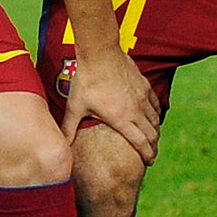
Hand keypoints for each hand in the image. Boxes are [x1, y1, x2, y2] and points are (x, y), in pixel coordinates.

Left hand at [61, 47, 160, 165]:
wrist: (99, 53)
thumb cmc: (86, 80)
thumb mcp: (75, 107)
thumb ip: (69, 128)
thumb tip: (60, 145)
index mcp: (122, 119)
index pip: (141, 143)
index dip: (147, 155)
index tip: (148, 163)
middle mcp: (136, 110)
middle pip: (152, 134)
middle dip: (153, 147)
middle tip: (151, 155)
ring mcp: (142, 96)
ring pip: (155, 119)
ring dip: (155, 131)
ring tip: (151, 138)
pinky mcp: (144, 85)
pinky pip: (155, 104)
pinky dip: (156, 114)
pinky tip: (152, 116)